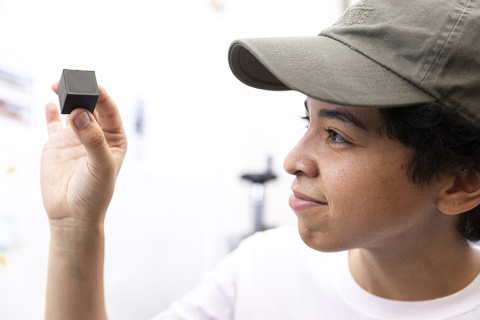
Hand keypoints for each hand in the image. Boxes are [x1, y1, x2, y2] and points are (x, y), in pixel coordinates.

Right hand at [41, 82, 126, 226]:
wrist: (72, 215)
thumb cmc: (94, 193)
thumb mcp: (100, 166)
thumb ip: (92, 139)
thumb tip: (80, 113)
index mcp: (114, 137)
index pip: (109, 109)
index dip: (100, 94)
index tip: (89, 84)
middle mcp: (96, 133)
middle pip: (90, 105)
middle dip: (81, 91)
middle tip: (68, 82)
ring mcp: (76, 137)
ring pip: (72, 110)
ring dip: (66, 97)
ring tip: (56, 85)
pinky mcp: (57, 144)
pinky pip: (54, 123)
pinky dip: (52, 112)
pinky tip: (50, 103)